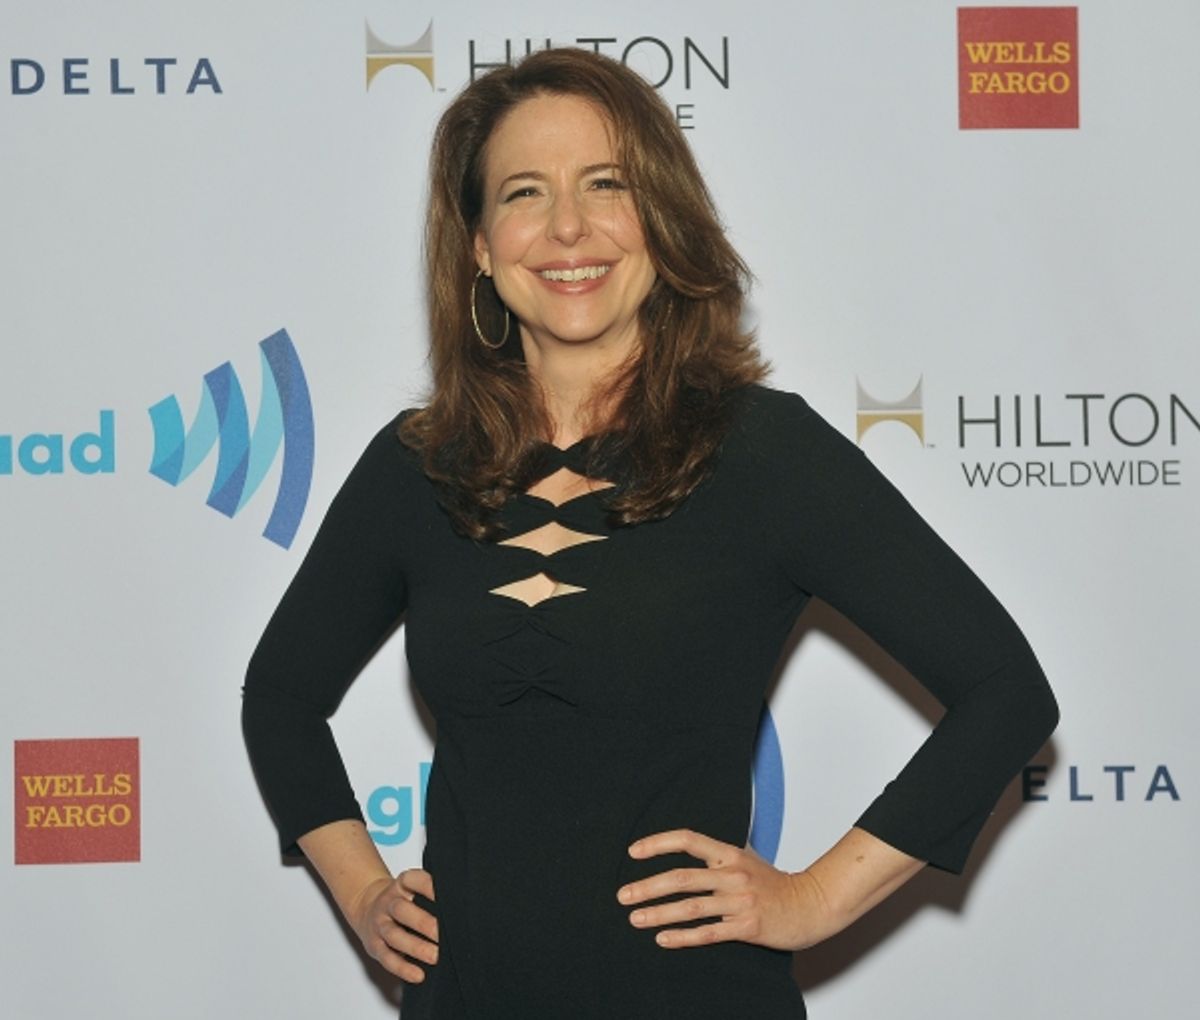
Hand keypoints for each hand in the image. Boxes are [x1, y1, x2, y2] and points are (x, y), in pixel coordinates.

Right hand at [350, 868, 438, 981]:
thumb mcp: (411, 889)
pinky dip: (403, 968)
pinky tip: (419, 974)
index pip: (411, 880)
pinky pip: (387, 958)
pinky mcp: (375, 946)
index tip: (448, 895)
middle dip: (424, 923)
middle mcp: (388, 903)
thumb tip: (462, 907)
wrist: (365, 906)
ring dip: (416, 948)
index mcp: (400, 886)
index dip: (428, 886)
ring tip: (436, 957)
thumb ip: (431, 895)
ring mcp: (379, 925)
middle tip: (446, 934)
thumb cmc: (401, 900)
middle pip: (402, 910)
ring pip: (394, 936)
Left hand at [616, 829, 831, 950]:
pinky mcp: (746, 926)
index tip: (634, 851)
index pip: (688, 840)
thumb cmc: (774, 884)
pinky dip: (682, 937)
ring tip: (635, 918)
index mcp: (730, 854)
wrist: (810, 906)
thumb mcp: (746, 859)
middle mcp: (733, 874)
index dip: (659, 844)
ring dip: (659, 913)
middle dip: (648, 886)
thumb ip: (718, 855)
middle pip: (682, 878)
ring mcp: (740, 901)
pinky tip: (662, 939)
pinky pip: (708, 932)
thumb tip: (687, 848)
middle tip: (623, 895)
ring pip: (690, 907)